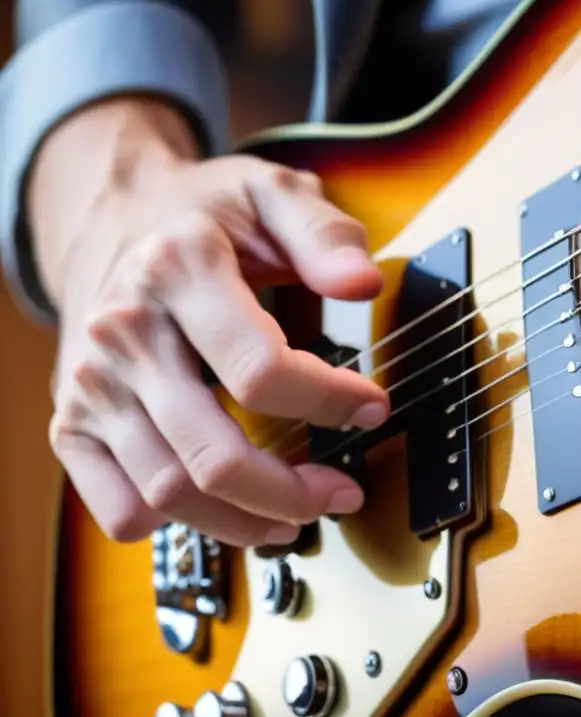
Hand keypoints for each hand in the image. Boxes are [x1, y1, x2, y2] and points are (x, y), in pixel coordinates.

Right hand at [33, 99, 388, 546]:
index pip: (261, 370)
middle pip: (212, 455)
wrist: (112, 221)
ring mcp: (94, 383)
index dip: (329, 402)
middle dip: (291, 492)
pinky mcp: (73, 421)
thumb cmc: (202, 214)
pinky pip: (116, 506)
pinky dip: (172, 524)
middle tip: (341, 492)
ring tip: (296, 514)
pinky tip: (219, 503)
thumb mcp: (271, 193)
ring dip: (245, 521)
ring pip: (168, 493)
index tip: (371, 408)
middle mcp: (125, 331)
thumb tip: (361, 284)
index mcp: (178, 270)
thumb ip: (324, 234)